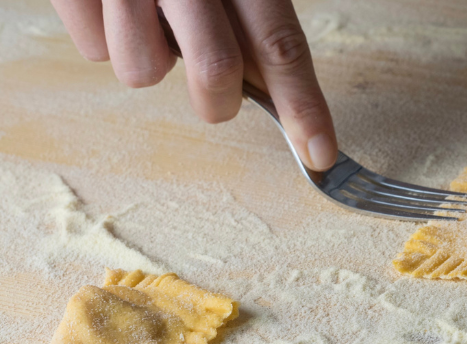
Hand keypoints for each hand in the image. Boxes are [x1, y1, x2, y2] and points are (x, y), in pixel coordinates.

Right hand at [52, 0, 337, 170]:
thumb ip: (253, 24)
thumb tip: (276, 93)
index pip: (280, 43)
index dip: (303, 105)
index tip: (319, 153)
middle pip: (215, 70)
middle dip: (218, 101)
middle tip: (214, 91)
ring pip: (142, 72)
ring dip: (151, 58)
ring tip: (149, 15)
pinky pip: (94, 50)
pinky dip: (105, 35)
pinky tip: (113, 3)